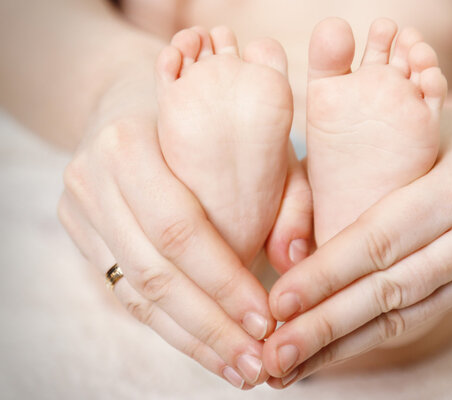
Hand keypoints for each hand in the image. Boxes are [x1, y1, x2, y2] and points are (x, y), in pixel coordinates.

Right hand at [57, 71, 275, 388]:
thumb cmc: (207, 118)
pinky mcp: (82, 234)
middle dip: (210, 326)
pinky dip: (169, 327)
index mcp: (128, 142)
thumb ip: (285, 195)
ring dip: (191, 339)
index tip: (266, 321)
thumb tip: (296, 261)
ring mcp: (80, 210)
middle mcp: (91, 179)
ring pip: (134, 295)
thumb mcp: (257, 138)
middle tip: (256, 364)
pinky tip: (207, 347)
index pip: (178, 228)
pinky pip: (125, 293)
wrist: (132, 100)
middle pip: (153, 272)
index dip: (223, 281)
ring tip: (238, 368)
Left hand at [262, 99, 451, 385]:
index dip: (327, 274)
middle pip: (392, 290)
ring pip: (407, 315)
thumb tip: (288, 238)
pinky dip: (373, 337)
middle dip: (326, 326)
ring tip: (292, 365)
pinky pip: (422, 316)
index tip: (279, 302)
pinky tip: (334, 352)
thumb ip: (357, 168)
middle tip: (275, 355)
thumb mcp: (412, 129)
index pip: (382, 238)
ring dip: (344, 345)